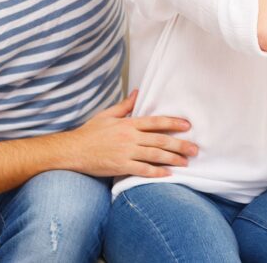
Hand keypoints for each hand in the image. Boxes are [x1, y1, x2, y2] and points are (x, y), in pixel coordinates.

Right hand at [62, 90, 197, 178]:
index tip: (188, 126)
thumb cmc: (89, 133)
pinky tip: (168, 174)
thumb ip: (125, 106)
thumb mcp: (107, 115)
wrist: (72, 151)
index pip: (155, 122)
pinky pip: (142, 170)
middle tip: (195, 148)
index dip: (173, 123)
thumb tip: (138, 92)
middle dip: (180, 144)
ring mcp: (125, 152)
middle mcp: (129, 137)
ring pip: (154, 155)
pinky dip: (156, 172)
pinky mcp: (120, 166)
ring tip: (186, 161)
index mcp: (128, 124)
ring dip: (172, 158)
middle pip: (160, 140)